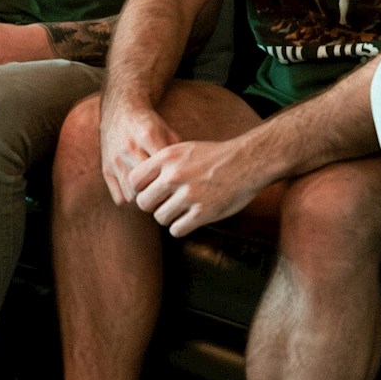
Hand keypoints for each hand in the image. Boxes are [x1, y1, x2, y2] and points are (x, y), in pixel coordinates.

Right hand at [99, 96, 178, 205]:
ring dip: (145, 198)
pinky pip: (119, 198)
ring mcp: (115, 160)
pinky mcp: (106, 170)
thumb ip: (179, 153)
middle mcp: (129, 148)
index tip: (180, 186)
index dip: (174, 182)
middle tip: (169, 195)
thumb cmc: (149, 124)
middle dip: (160, 193)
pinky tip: (139, 193)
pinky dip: (131, 200)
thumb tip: (189, 179)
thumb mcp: (167, 131)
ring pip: (132, 194)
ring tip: (155, 194)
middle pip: (148, 184)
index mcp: (148, 136)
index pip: (164, 169)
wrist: (120, 111)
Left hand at [127, 137, 264, 236]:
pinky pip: (177, 229)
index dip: (141, 189)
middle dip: (154, 206)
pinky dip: (181, 227)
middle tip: (167, 203)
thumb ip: (161, 165)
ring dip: (169, 217)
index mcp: (167, 157)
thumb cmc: (214, 157)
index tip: (152, 192)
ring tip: (182, 210)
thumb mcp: (183, 150)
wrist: (246, 162)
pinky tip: (190, 218)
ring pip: (160, 218)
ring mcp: (189, 195)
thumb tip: (139, 186)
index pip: (134, 181)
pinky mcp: (202, 213)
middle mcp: (174, 176)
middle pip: (144, 203)